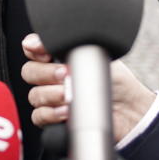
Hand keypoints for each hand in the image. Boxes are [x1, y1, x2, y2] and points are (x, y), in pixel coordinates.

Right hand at [21, 34, 157, 141]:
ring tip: (69, 96)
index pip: (32, 49)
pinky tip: (66, 112)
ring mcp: (51, 99)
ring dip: (50, 95)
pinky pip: (38, 117)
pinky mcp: (54, 120)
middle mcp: (50, 77)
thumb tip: (49, 39)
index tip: (45, 53)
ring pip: (34, 95)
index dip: (33, 48)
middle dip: (45, 73)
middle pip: (29, 72)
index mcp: (57, 57)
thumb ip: (70, 44)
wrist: (129, 109)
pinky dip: (50, 114)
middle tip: (64, 74)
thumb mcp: (96, 54)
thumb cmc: (114, 80)